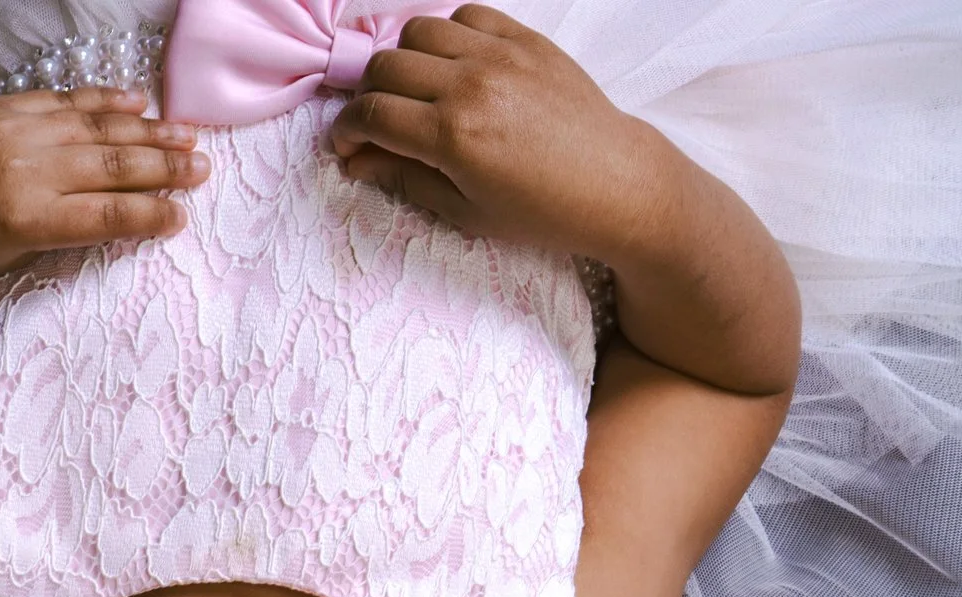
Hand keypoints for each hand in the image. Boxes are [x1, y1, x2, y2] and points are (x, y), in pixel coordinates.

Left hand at [0, 88, 207, 281]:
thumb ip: (49, 235)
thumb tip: (105, 220)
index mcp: (23, 219)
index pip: (106, 217)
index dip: (150, 216)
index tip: (182, 218)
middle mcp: (24, 169)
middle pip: (113, 166)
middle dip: (164, 168)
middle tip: (204, 171)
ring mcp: (13, 131)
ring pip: (96, 127)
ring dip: (147, 132)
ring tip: (187, 138)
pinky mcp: (0, 106)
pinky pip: (64, 101)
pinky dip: (103, 102)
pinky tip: (136, 102)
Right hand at [330, 5, 665, 262]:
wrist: (615, 185)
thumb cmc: (542, 212)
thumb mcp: (465, 211)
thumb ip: (405, 179)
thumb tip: (358, 162)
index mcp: (453, 137)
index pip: (371, 114)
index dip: (346, 130)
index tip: (347, 144)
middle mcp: (472, 86)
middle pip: (385, 66)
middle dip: (367, 95)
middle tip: (376, 120)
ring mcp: (500, 56)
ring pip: (419, 32)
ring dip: (404, 60)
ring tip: (415, 90)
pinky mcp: (526, 40)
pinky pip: (466, 16)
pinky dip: (448, 36)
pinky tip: (454, 66)